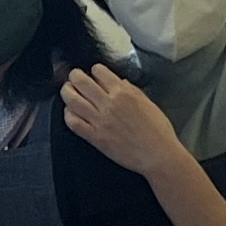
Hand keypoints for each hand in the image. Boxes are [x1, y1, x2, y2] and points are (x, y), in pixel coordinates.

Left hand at [60, 66, 186, 177]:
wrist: (157, 155)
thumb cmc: (158, 130)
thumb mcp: (148, 102)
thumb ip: (132, 90)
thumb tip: (119, 82)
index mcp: (123, 93)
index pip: (99, 72)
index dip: (94, 70)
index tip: (93, 74)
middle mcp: (109, 104)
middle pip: (81, 82)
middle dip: (74, 76)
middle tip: (73, 77)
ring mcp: (100, 121)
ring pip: (72, 100)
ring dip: (67, 92)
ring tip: (67, 90)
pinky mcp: (95, 137)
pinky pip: (73, 123)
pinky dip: (68, 114)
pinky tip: (70, 112)